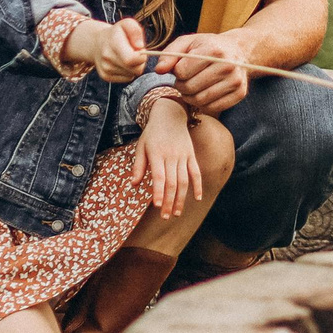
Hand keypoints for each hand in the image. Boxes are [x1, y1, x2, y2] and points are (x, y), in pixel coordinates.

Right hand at [72, 16, 149, 82]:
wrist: (97, 42)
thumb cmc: (117, 33)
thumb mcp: (127, 24)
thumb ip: (135, 31)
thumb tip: (140, 47)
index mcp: (113, 42)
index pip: (131, 59)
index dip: (141, 57)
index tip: (140, 50)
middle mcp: (107, 57)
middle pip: (135, 70)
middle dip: (140, 62)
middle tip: (134, 53)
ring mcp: (105, 69)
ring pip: (132, 75)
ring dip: (134, 67)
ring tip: (127, 56)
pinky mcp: (106, 76)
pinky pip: (127, 78)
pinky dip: (128, 72)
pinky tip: (122, 63)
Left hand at [138, 95, 203, 216]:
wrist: (170, 115)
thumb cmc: (152, 133)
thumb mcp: (141, 146)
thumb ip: (138, 166)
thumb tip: (134, 184)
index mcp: (157, 154)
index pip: (159, 176)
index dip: (159, 192)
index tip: (158, 206)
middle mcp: (171, 156)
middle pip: (172, 182)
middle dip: (169, 201)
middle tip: (166, 217)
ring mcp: (183, 155)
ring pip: (184, 180)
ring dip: (181, 198)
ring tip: (177, 213)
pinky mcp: (191, 155)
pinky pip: (196, 172)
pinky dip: (197, 185)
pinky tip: (197, 198)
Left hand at [157, 31, 252, 113]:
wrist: (238, 51)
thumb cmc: (208, 46)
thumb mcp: (188, 43)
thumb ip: (170, 54)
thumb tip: (159, 70)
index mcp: (213, 50)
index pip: (182, 71)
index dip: (176, 72)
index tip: (180, 69)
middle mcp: (227, 66)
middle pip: (190, 87)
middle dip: (181, 85)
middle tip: (184, 80)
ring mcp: (235, 81)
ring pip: (200, 100)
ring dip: (190, 96)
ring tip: (192, 87)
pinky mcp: (239, 93)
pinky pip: (212, 108)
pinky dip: (203, 104)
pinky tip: (203, 93)